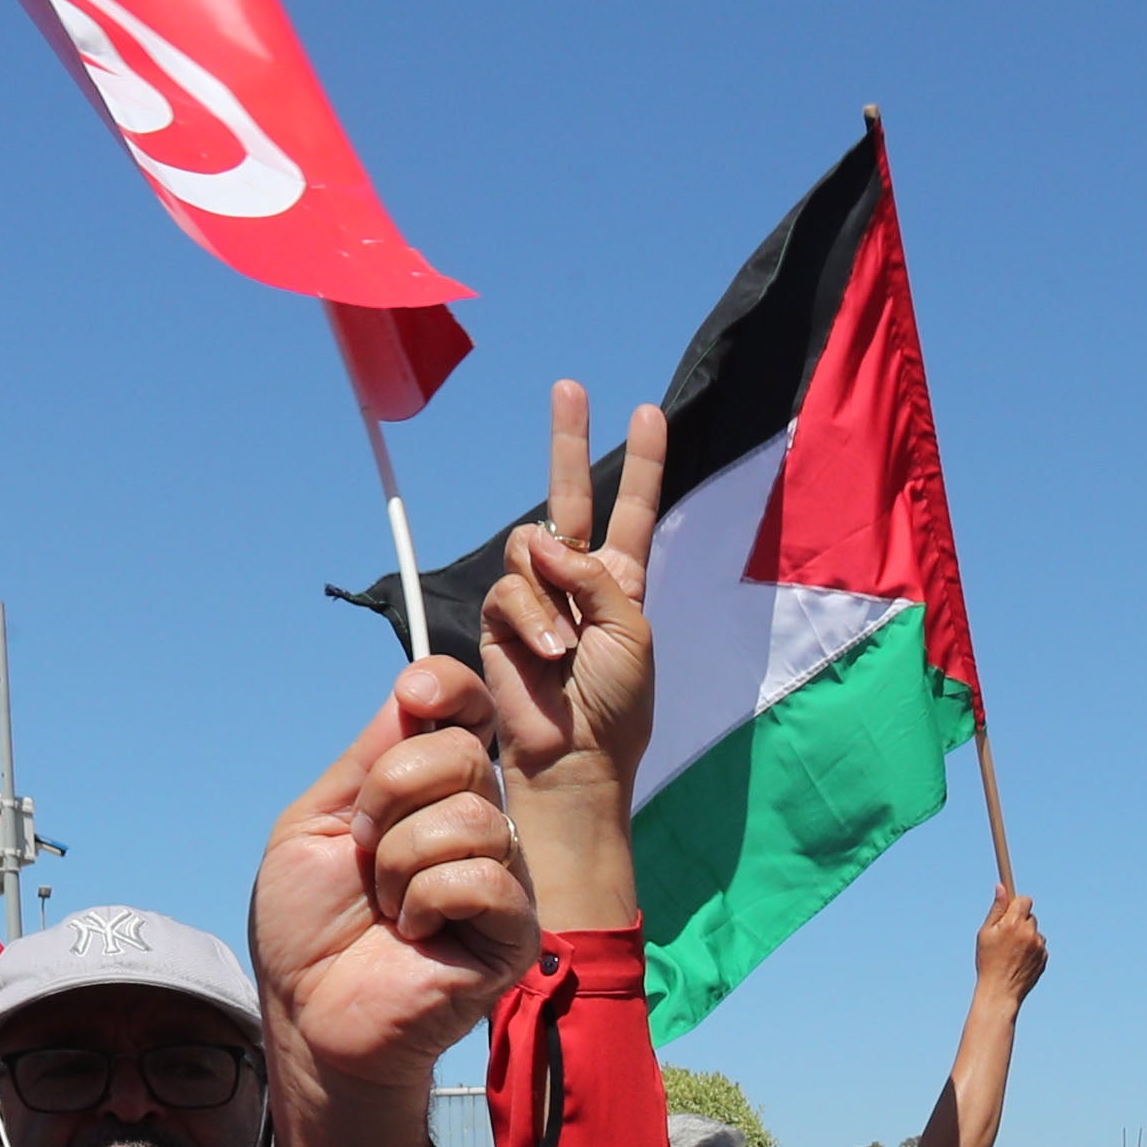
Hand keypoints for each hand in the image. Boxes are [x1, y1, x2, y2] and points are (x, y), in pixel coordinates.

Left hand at [246, 655, 529, 1146]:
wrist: (312, 1015)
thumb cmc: (307, 929)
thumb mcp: (317, 821)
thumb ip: (369, 757)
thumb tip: (416, 683)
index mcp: (432, 792)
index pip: (466, 712)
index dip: (449, 688)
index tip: (416, 694)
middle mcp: (477, 825)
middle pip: (461, 753)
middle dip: (390, 797)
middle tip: (365, 854)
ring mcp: (503, 877)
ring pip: (472, 817)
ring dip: (401, 862)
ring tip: (388, 907)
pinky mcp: (515, 931)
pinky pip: (485, 878)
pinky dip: (429, 901)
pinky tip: (415, 935)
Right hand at [476, 379, 665, 807]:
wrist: (576, 758)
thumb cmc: (616, 705)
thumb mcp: (630, 631)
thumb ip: (596, 576)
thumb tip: (546, 541)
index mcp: (621, 583)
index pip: (631, 510)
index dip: (641, 463)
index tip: (647, 414)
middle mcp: (576, 580)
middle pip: (569, 495)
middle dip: (568, 440)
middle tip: (568, 387)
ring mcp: (536, 597)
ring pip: (530, 546)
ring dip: (550, 590)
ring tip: (566, 647)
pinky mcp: (500, 619)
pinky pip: (509, 588)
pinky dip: (530, 617)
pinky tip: (548, 652)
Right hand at [975, 887, 1046, 1003]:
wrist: (1001, 992)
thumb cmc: (988, 962)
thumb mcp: (986, 933)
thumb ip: (996, 909)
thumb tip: (1001, 887)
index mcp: (1013, 924)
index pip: (1025, 900)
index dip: (1018, 903)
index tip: (1013, 906)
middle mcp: (1029, 933)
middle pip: (1030, 916)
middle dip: (1020, 921)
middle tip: (1007, 934)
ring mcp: (1039, 946)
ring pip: (1035, 932)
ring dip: (1026, 936)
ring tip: (1012, 952)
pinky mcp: (1045, 958)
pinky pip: (1039, 946)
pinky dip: (1031, 950)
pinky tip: (1019, 961)